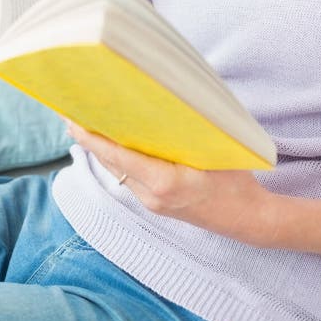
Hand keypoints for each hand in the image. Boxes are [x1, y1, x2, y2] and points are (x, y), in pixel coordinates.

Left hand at [64, 121, 272, 245]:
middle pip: (111, 163)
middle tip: (71, 111)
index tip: (72, 119)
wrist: (249, 219)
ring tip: (86, 121)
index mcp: (164, 182)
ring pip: (118, 171)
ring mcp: (152, 203)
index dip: (92, 137)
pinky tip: (113, 141)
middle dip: (90, 138)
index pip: (118, 155)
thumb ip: (186, 130)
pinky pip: (128, 177)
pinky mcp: (156, 204)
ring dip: (102, 148)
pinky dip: (117, 158)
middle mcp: (152, 196)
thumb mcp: (215, 149)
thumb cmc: (237, 181)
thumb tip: (163, 101)